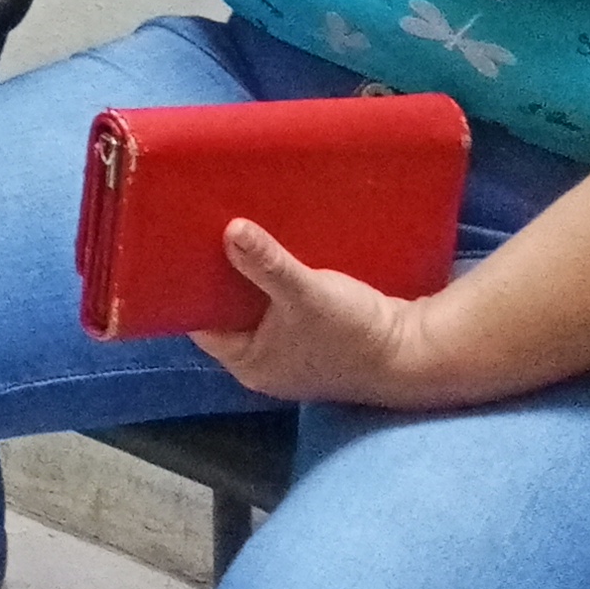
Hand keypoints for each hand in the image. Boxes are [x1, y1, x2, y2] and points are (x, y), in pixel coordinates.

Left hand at [191, 221, 466, 407]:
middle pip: (223, 308)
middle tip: (197, 225)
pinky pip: (276, 300)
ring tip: (225, 225)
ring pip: (251, 302)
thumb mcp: (305, 295)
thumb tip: (230, 230)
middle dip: (216, 272)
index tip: (173, 243)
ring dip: (245, 271)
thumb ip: (266, 264)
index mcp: (248, 363)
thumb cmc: (354, 334)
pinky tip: (264, 244)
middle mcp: (263, 360)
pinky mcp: (310, 333)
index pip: (197, 319)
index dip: (185, 283)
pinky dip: (269, 277)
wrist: (415, 352)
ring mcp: (288, 348)